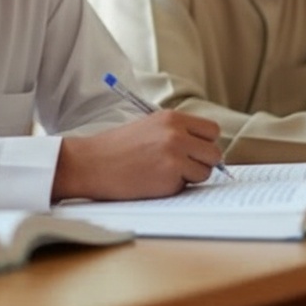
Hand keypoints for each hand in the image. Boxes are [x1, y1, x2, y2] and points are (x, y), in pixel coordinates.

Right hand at [52, 111, 222, 201]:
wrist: (90, 163)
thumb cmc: (116, 148)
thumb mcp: (149, 127)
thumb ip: (177, 132)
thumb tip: (204, 148)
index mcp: (172, 118)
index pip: (212, 130)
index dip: (205, 143)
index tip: (196, 152)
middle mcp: (177, 134)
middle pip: (214, 152)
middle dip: (203, 163)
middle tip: (183, 167)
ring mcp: (175, 156)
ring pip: (205, 172)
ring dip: (190, 177)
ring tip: (164, 174)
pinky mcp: (170, 178)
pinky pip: (188, 186)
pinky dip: (175, 188)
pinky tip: (154, 182)